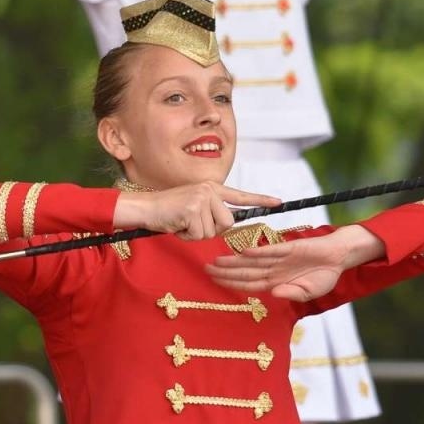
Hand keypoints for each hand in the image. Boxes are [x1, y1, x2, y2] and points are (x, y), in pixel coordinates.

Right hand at [117, 182, 282, 240]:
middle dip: (211, 230)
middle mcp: (209, 190)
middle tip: (191, 223)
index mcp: (211, 188)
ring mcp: (201, 198)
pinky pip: (199, 235)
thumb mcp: (194, 207)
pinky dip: (187, 236)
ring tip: (182, 223)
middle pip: (228, 223)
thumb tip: (228, 224)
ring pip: (213, 231)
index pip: (240, 195)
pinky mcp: (193, 209)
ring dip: (196, 234)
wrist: (144, 208)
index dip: (261, 199)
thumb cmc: (168, 211)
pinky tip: (176, 224)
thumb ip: (212, 211)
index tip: (279, 202)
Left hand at [204, 225, 384, 301]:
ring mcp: (280, 258)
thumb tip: (275, 294)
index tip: (215, 283)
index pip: (249, 284)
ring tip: (216, 261)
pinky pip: (271, 250)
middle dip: (225, 272)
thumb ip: (292, 293)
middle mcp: (273, 270)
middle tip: (205, 269)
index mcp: (276, 282)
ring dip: (234, 261)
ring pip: (252, 261)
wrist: (338, 257)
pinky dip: (258, 251)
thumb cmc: (323, 276)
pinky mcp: (289, 247)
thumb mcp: (309, 292)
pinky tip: (243, 251)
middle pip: (245, 272)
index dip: (232, 284)